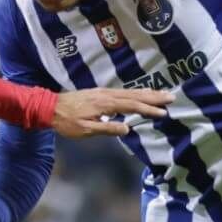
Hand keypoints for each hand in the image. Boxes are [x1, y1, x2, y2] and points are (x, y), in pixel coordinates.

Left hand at [51, 88, 172, 138]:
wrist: (50, 107)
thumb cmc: (66, 122)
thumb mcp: (84, 130)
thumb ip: (106, 128)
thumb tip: (127, 129)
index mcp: (105, 104)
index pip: (132, 106)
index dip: (148, 109)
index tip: (163, 112)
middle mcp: (107, 95)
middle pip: (135, 95)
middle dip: (154, 97)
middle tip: (171, 97)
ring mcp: (104, 92)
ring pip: (130, 92)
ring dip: (147, 93)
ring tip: (163, 94)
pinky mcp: (101, 93)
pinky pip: (124, 92)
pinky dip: (136, 93)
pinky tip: (141, 94)